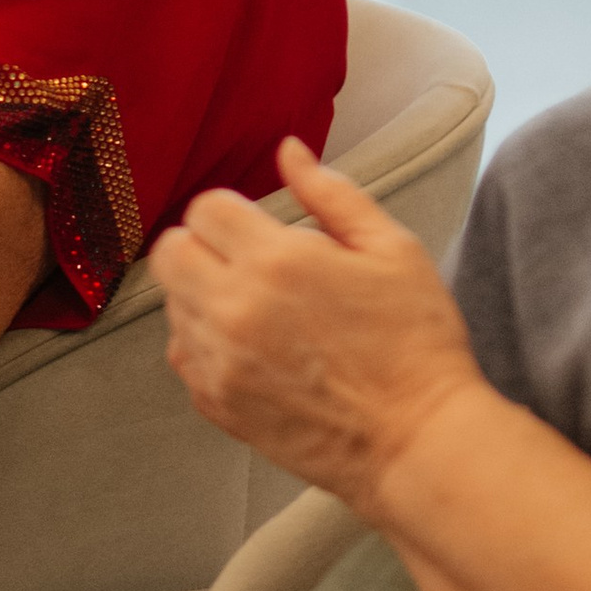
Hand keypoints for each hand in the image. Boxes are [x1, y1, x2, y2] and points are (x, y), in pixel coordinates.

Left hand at [153, 144, 481, 509]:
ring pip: (173, 304)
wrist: (421, 441)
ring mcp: (220, 362)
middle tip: (248, 263)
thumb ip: (331, 193)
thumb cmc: (417, 343)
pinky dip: (206, 345)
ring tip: (260, 311)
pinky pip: (182, 356)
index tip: (261, 229)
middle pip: (169, 253)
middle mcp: (234, 309)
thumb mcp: (393, 249)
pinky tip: (254, 350)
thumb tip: (287, 150)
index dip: (233, 212)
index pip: (205, 209)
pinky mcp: (217, 404)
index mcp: (276, 261)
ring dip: (205, 296)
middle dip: (202, 246)